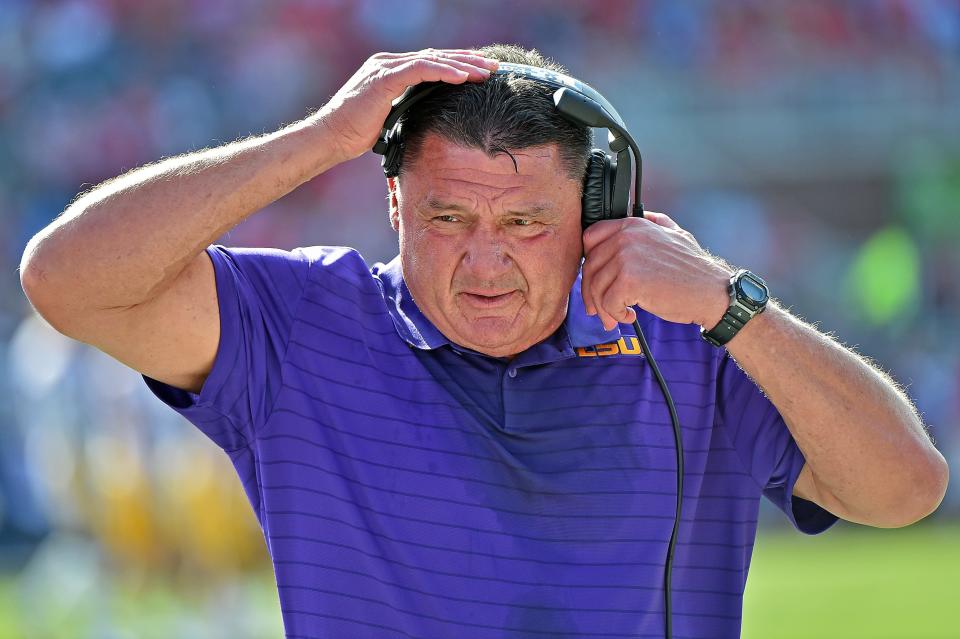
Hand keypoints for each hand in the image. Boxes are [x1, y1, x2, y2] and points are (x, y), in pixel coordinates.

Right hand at [313, 48, 498, 164]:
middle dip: (468, 60)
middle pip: (436, 56)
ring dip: (462, 65)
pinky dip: (444, 72)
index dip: (458, 65)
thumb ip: (406, 108)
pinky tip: (463, 77)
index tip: (481, 72)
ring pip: (432, 59)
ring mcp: (386, 67)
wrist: (331, 137)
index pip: (431, 62)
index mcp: (391, 70)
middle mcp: (389, 62)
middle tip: (494, 66)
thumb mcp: (389, 118)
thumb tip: (428, 118)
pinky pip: (421, 69)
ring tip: (486, 71)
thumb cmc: (356, 134)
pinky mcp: (384, 77)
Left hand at [581, 212, 734, 330]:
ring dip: (604, 308)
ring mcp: (627, 257)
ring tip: (616, 317)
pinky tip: (629, 317)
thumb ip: (654, 222)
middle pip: (590, 266)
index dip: (589, 261)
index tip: (595, 278)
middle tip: (599, 309)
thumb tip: (640, 215)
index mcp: (633, 224)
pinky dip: (615, 315)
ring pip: (596, 287)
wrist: (713, 292)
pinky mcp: (629, 280)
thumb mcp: (675, 233)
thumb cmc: (694, 270)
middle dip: (592, 292)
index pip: (591, 238)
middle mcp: (627, 237)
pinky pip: (607, 302)